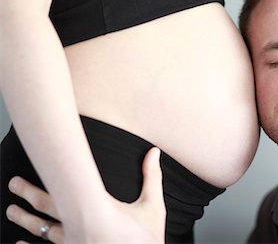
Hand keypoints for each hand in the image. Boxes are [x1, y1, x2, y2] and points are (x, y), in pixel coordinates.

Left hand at [6, 147, 165, 242]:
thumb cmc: (147, 238)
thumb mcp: (152, 207)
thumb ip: (151, 178)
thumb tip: (154, 152)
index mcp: (97, 210)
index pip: (64, 191)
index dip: (45, 181)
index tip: (32, 171)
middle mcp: (80, 228)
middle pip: (47, 209)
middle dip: (28, 194)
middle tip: (14, 184)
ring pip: (43, 231)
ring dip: (25, 220)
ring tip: (11, 211)